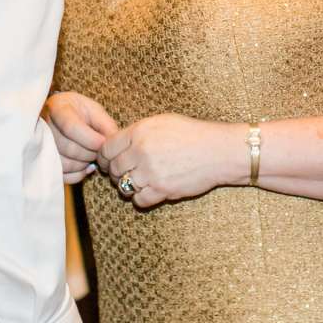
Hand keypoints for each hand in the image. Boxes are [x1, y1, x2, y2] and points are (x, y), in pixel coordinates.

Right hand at [45, 92, 118, 183]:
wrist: (61, 114)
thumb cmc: (79, 110)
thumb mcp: (94, 110)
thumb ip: (105, 124)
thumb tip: (113, 142)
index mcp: (57, 108)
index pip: (70, 127)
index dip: (90, 139)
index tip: (102, 142)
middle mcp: (45, 127)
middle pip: (68, 148)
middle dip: (90, 152)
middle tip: (100, 150)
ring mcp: (42, 146)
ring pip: (65, 164)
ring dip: (85, 164)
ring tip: (93, 156)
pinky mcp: (45, 162)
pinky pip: (62, 175)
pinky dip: (78, 174)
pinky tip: (87, 166)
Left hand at [97, 114, 237, 209]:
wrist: (218, 151)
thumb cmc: (193, 134)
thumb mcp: (162, 122)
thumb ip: (138, 131)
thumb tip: (118, 142)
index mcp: (139, 132)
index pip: (106, 148)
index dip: (103, 157)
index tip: (107, 161)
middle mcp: (141, 152)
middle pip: (112, 169)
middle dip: (115, 172)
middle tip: (124, 172)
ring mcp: (150, 172)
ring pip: (122, 186)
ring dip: (127, 186)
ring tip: (138, 182)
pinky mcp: (161, 190)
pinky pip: (139, 200)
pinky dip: (141, 198)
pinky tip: (150, 191)